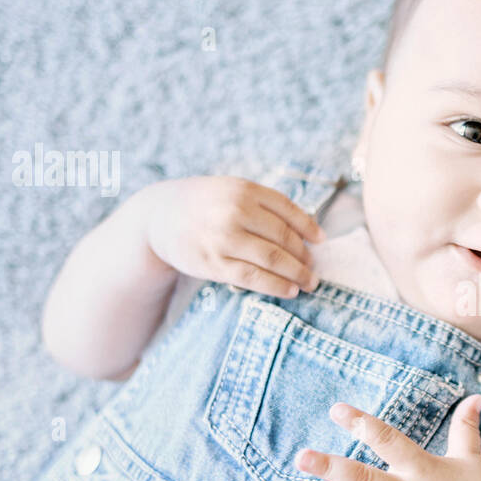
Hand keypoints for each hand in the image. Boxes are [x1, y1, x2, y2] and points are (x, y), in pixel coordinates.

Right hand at [140, 175, 326, 297]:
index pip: (288, 210)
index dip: (308, 227)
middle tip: (314, 267)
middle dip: (304, 255)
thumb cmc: (204, 204)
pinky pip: (253, 278)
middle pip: (284, 237)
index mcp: (244, 190)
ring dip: (297, 273)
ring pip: (273, 259)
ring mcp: (224, 239)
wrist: (159, 217)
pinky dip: (276, 286)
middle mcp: (235, 212)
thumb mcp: (232, 190)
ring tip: (309, 282)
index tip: (321, 241)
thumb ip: (264, 204)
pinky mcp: (215, 263)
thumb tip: (307, 229)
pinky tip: (290, 290)